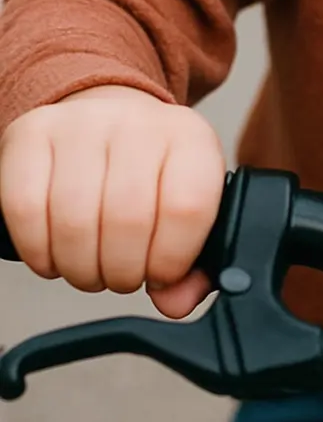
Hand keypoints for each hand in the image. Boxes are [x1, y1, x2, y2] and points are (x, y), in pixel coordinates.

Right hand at [0, 85, 225, 317]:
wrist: (108, 120)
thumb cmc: (151, 172)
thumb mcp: (190, 203)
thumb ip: (196, 262)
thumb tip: (176, 301)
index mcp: (189, 139)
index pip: (187, 207)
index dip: (170, 260)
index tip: (160, 275)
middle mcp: (136, 123)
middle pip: (127, 220)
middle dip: (122, 272)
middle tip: (121, 277)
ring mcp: (80, 124)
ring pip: (74, 221)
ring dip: (80, 268)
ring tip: (90, 269)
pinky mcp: (31, 134)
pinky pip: (26, 209)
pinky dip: (38, 251)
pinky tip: (53, 256)